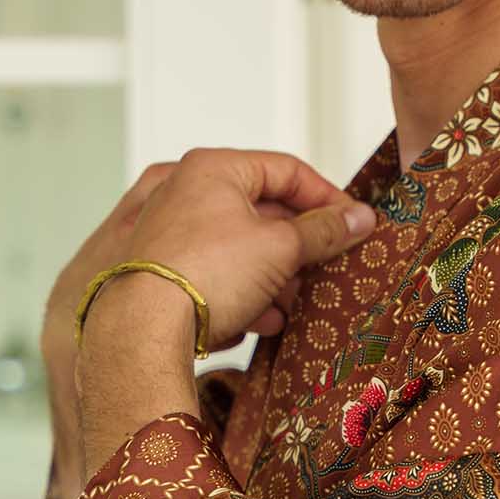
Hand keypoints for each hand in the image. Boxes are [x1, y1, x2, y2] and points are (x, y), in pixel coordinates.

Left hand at [43, 148, 374, 366]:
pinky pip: (213, 272)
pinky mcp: (159, 270)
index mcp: (213, 169)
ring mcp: (168, 232)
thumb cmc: (203, 274)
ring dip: (274, 275)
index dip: (327, 198)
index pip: (286, 170)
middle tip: (326, 266)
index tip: (351, 224)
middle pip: (262, 210)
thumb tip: (357, 219)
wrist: (142, 329)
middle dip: (298, 245)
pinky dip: (242, 291)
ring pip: (238, 246)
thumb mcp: (281, 248)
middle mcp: (184, 192)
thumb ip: (324, 231)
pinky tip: (261, 319)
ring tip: (293, 302)